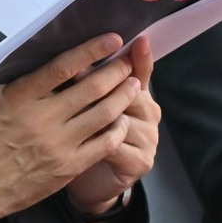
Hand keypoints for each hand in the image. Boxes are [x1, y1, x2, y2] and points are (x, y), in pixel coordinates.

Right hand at [0, 34, 140, 222]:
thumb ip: (0, 78)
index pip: (63, 67)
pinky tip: (121, 119)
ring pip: (104, 114)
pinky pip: (105, 144)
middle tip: (127, 63)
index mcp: (20, 97)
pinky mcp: (69, 166)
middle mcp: (43, 118)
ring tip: (133, 86)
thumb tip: (18, 56)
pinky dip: (117, 128)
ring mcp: (59, 144)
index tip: (112, 39)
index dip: (91, 50)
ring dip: (123, 96)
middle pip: (92, 88)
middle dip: (116, 71)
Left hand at [65, 39, 159, 214]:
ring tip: (72, 111)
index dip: (139, 58)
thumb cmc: (85, 136)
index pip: (141, 72)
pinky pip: (117, 145)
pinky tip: (81, 138)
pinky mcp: (141, 161)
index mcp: (139, 95)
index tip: (137, 40)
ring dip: (98, 114)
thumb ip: (91, 81)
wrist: (91, 181)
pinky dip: (98, 141)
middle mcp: (149, 114)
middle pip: (131, 93)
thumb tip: (82, 53)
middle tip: (78, 74)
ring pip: (123, 118)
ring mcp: (148, 139)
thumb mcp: (89, 105)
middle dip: (104, 85)